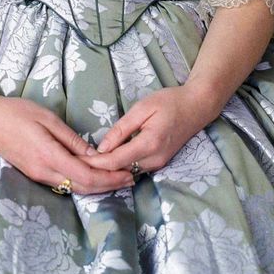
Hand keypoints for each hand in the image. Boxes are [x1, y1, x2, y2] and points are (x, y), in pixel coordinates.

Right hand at [0, 94, 135, 194]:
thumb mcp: (48, 118)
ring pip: (73, 188)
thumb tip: (94, 155)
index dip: (110, 178)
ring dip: (97, 186)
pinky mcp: (35, 173)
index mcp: (50, 156)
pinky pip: (63, 184)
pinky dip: (82, 182)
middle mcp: (44, 172)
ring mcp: (38, 175)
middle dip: (109, 185)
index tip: (128, 173)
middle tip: (131, 178)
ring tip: (118, 179)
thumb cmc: (16, 112)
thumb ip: (71, 139)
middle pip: (82, 187)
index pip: (86, 176)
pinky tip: (94, 176)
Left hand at [80, 84, 219, 174]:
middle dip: (98, 169)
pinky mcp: (159, 163)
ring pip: (127, 172)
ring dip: (108, 170)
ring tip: (86, 163)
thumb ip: (122, 129)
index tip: (77, 160)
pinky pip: (135, 168)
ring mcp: (158, 164)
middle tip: (76, 164)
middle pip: (119, 171)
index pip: (115, 161)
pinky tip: (106, 160)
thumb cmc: (170, 101)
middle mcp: (154, 160)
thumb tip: (102, 147)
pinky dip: (119, 167)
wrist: (197, 106)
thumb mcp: (142, 108)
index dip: (95, 163)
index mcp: (149, 144)